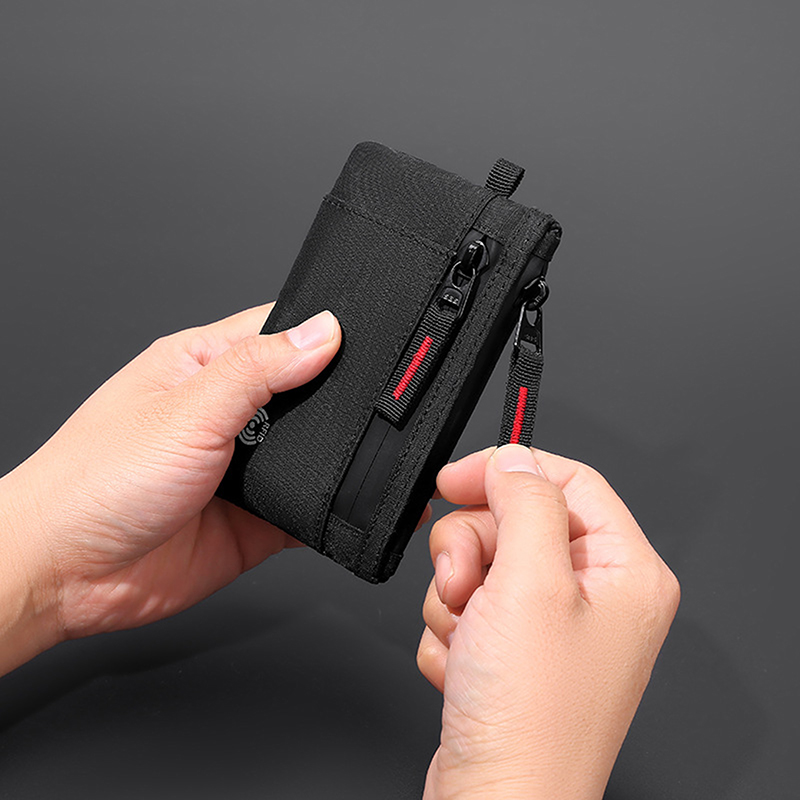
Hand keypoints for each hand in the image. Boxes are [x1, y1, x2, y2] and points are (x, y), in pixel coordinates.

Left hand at [0, 304, 342, 672]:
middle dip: (339, 398)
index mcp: (202, 367)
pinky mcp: (256, 518)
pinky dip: (334, 506)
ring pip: (312, 452)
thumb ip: (257, 371)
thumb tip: (321, 332)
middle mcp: (226, 414)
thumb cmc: (93, 483)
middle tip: (380, 401)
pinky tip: (354, 501)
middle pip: (304, 392)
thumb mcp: (185, 411)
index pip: (277, 331)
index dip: (323, 332)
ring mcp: (243, 468)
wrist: (66, 577)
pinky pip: (309, 507)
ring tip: (376, 449)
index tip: (372, 340)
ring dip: (339, 454)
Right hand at [417, 445, 679, 798]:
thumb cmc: (530, 717)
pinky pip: (469, 602)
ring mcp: (551, 625)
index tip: (458, 478)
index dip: (508, 470)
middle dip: (473, 549)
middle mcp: (595, 596)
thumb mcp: (532, 583)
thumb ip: (525, 503)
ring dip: (457, 594)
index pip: (569, 481)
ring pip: (484, 560)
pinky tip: (463, 666)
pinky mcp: (513, 649)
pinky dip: (453, 628)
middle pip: (517, 520)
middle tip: (466, 586)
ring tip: (466, 637)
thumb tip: (514, 458)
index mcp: (625, 571)